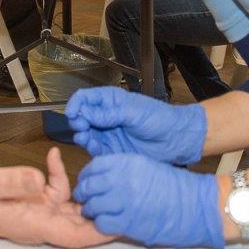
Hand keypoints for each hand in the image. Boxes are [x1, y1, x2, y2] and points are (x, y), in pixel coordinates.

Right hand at [0, 147, 111, 248]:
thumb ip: (13, 181)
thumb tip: (39, 178)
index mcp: (33, 224)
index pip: (75, 237)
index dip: (100, 232)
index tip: (121, 223)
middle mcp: (40, 222)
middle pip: (82, 226)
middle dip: (104, 213)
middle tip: (126, 194)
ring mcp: (38, 212)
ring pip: (74, 208)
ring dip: (88, 194)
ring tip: (101, 173)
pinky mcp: (33, 200)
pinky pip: (57, 191)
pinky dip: (61, 176)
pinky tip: (53, 157)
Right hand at [66, 87, 206, 164]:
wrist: (176, 139)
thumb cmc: (159, 119)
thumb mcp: (133, 112)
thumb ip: (108, 114)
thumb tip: (85, 113)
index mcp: (111, 100)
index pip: (85, 98)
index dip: (76, 104)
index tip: (72, 113)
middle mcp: (106, 116)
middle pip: (82, 117)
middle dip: (77, 121)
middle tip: (80, 127)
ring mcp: (109, 133)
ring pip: (86, 134)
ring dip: (82, 135)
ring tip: (84, 137)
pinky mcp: (112, 149)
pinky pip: (96, 149)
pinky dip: (91, 148)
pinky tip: (93, 147)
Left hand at [74, 153, 224, 248]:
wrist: (196, 206)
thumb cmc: (174, 187)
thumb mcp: (147, 167)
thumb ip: (123, 170)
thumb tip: (102, 177)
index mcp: (127, 162)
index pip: (94, 166)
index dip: (87, 176)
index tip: (87, 182)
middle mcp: (122, 179)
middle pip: (89, 186)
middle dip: (84, 194)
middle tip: (86, 200)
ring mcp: (124, 201)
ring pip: (93, 206)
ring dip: (91, 211)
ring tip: (96, 214)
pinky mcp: (129, 222)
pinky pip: (103, 223)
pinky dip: (102, 224)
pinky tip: (108, 223)